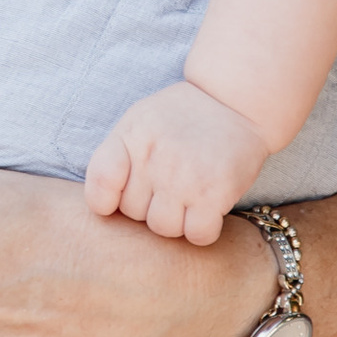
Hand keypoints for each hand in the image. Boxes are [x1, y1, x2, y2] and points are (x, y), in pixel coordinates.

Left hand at [84, 81, 268, 244]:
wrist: (235, 101)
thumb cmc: (182, 116)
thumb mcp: (140, 120)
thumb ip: (118, 155)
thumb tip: (104, 204)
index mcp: (131, 137)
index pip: (100, 185)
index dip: (106, 201)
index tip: (122, 196)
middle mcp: (154, 158)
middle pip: (132, 213)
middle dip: (148, 206)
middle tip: (169, 185)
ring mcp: (184, 177)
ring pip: (163, 228)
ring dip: (176, 220)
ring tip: (188, 195)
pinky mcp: (215, 193)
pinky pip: (197, 235)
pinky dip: (202, 230)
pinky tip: (207, 209)